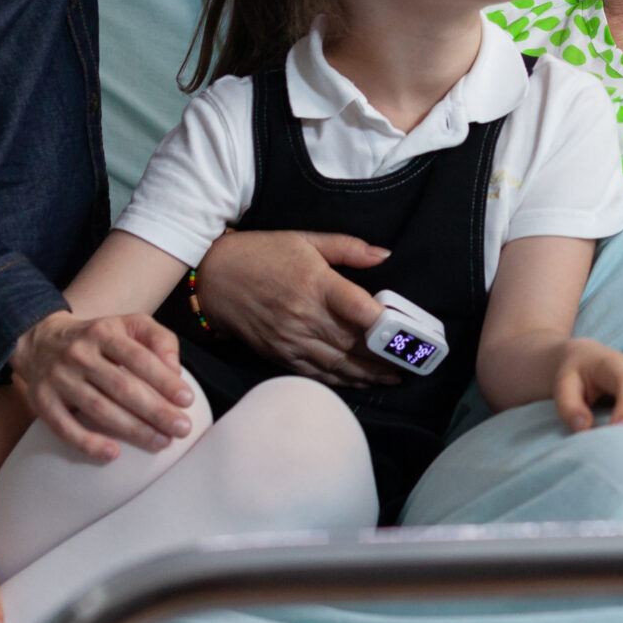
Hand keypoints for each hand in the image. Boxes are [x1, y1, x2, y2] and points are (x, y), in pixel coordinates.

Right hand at [8, 311, 195, 460]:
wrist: (40, 342)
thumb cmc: (98, 338)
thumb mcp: (129, 324)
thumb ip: (158, 340)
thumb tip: (175, 371)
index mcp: (103, 333)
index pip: (138, 358)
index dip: (164, 380)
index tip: (187, 399)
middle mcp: (79, 355)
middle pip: (121, 387)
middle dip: (155, 410)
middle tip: (181, 429)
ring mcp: (58, 379)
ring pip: (98, 409)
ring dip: (132, 430)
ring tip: (161, 442)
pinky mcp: (42, 401)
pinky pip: (64, 427)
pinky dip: (88, 443)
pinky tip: (113, 454)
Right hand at [194, 229, 397, 386]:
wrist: (212, 277)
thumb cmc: (261, 254)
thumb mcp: (305, 239)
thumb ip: (348, 248)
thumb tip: (384, 254)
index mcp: (315, 283)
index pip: (359, 308)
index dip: (386, 324)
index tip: (407, 332)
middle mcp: (304, 315)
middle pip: (354, 343)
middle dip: (384, 357)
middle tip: (410, 362)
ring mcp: (291, 338)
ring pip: (338, 364)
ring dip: (367, 374)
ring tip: (392, 377)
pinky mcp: (279, 354)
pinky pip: (315, 373)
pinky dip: (339, 380)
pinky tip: (358, 382)